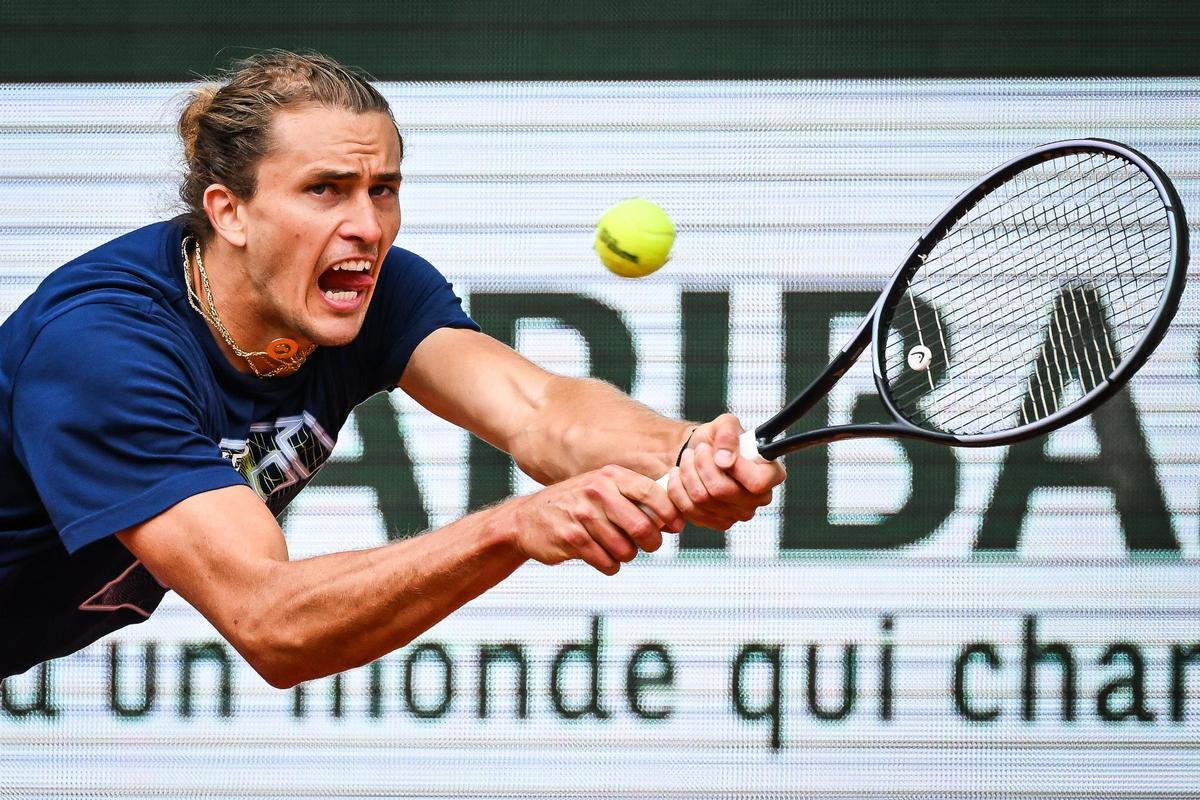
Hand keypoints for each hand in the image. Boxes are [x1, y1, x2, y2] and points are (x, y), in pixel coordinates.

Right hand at [504, 465, 683, 575]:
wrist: (526, 519)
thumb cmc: (575, 506)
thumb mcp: (602, 489)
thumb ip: (634, 497)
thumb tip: (674, 516)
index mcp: (610, 476)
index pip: (652, 493)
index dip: (670, 513)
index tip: (674, 526)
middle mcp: (596, 491)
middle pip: (642, 526)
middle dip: (652, 543)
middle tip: (648, 545)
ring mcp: (582, 515)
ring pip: (625, 549)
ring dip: (627, 555)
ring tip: (618, 550)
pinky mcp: (571, 538)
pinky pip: (607, 562)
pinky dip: (610, 565)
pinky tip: (603, 558)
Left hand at [666, 413, 785, 530]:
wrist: (701, 452)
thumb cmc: (719, 439)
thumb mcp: (725, 424)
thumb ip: (728, 434)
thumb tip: (724, 459)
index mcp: (771, 475)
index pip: (756, 482)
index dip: (734, 468)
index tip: (719, 453)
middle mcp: (759, 499)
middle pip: (722, 491)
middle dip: (701, 465)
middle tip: (698, 451)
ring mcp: (738, 514)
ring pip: (702, 500)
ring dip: (687, 474)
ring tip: (687, 459)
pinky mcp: (717, 522)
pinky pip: (689, 510)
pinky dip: (677, 489)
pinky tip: (680, 475)